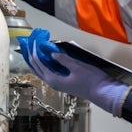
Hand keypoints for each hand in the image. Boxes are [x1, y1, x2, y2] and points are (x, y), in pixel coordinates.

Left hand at [17, 28, 131, 115]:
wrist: (102, 92)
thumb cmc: (91, 80)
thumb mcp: (77, 67)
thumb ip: (63, 59)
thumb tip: (51, 53)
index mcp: (53, 79)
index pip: (38, 63)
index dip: (35, 51)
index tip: (34, 40)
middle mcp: (52, 82)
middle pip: (36, 68)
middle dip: (31, 55)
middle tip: (29, 43)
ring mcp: (57, 83)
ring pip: (41, 70)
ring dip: (37, 60)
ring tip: (33, 49)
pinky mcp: (63, 82)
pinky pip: (49, 71)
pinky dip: (45, 63)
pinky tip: (46, 57)